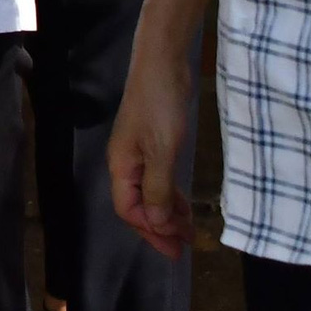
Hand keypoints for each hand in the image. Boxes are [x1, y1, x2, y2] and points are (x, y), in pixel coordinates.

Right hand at [107, 44, 194, 258]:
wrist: (163, 62)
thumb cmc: (160, 106)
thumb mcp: (162, 151)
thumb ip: (158, 190)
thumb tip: (158, 224)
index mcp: (121, 165)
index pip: (129, 210)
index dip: (151, 231)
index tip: (176, 248)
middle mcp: (126, 162)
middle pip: (137, 205)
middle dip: (159, 227)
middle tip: (186, 245)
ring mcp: (139, 151)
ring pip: (149, 192)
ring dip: (167, 212)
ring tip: (189, 230)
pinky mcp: (154, 141)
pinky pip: (158, 178)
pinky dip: (171, 194)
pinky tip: (185, 201)